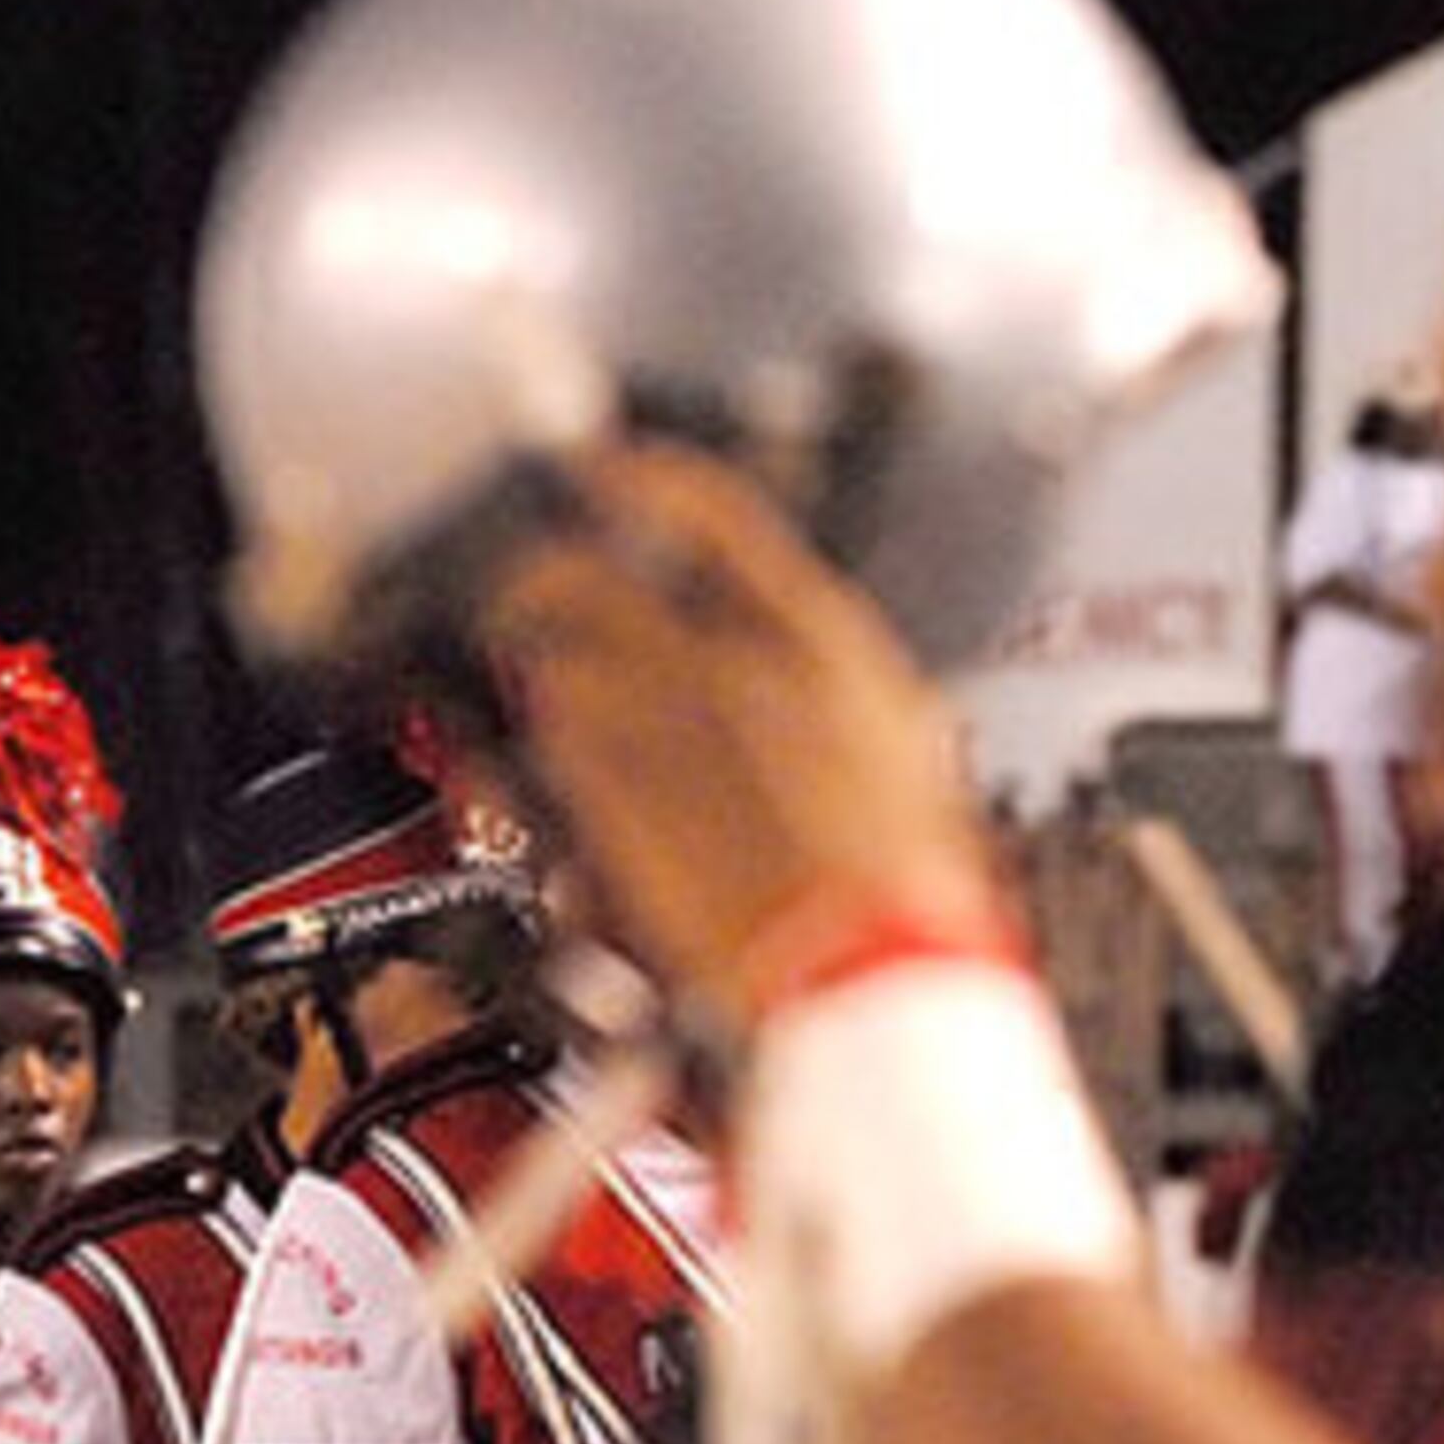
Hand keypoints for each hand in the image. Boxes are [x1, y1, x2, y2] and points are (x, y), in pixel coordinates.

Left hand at [487, 446, 1008, 1034]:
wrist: (870, 972)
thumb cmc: (908, 880)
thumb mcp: (905, 743)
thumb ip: (828, 680)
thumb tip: (783, 653)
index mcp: (823, 637)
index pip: (710, 510)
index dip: (642, 479)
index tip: (605, 471)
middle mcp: (734, 667)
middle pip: (593, 573)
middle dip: (548, 572)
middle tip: (535, 584)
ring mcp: (665, 733)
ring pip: (554, 656)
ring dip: (537, 659)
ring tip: (535, 671)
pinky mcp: (614, 807)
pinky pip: (550, 744)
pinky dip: (539, 743)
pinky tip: (550, 759)